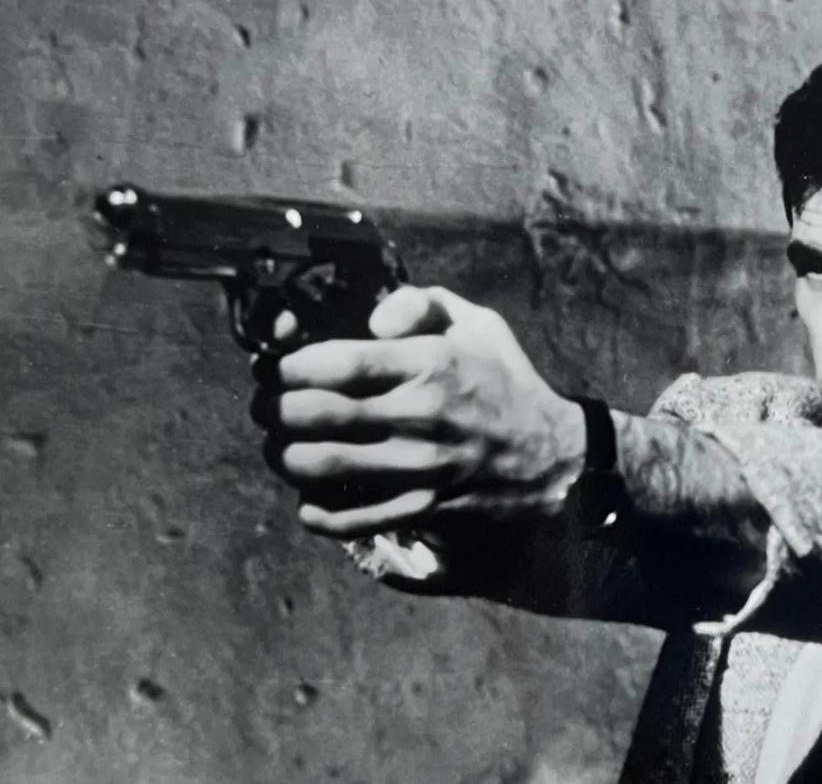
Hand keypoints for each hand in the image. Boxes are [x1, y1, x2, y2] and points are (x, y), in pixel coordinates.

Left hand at [251, 286, 586, 538]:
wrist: (553, 456)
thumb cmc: (505, 383)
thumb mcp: (478, 324)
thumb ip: (421, 303)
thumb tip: (372, 318)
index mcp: (432, 364)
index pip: (336, 363)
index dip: (288, 364)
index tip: (278, 367)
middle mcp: (421, 416)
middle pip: (314, 414)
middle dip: (274, 408)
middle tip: (268, 406)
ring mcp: (420, 467)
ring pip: (320, 466)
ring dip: (284, 455)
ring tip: (282, 446)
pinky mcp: (422, 508)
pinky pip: (349, 519)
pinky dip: (315, 511)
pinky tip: (309, 496)